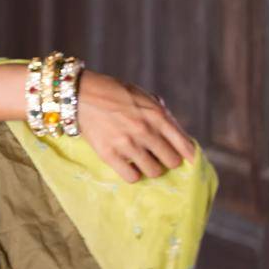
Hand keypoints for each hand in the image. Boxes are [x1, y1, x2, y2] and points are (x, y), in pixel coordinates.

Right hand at [76, 70, 195, 181]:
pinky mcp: (109, 154)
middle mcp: (144, 131)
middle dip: (168, 160)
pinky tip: (129, 166)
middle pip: (172, 162)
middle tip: (159, 156)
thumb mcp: (141, 95)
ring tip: (144, 162)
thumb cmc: (112, 91)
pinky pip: (132, 177)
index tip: (189, 161)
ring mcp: (126, 144)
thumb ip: (160, 113)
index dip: (189, 156)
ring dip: (151, 168)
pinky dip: (133, 174)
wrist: (79, 93)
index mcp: (156, 114)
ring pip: (154, 172)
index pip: (185, 145)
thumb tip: (176, 134)